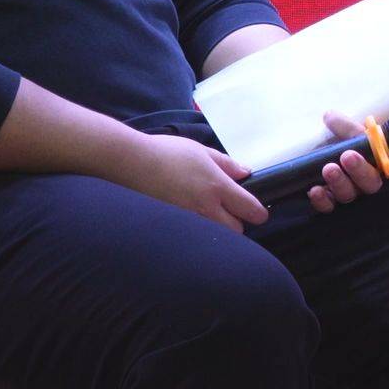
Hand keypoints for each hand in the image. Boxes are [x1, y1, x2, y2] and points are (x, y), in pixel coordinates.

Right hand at [119, 130, 265, 231]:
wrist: (130, 163)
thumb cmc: (165, 153)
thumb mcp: (201, 151)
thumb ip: (227, 164)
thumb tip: (246, 173)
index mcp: (217, 187)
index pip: (250, 210)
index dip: (258, 213)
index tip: (257, 212)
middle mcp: (205, 208)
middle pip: (236, 231)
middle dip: (237, 224)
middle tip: (228, 212)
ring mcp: (188, 221)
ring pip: (215, 236)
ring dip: (216, 229)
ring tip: (205, 215)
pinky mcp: (172, 229)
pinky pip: (193, 237)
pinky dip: (196, 233)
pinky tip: (189, 221)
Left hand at [303, 109, 388, 212]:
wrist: (338, 155)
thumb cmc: (353, 144)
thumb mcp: (352, 133)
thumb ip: (345, 127)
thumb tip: (328, 116)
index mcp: (376, 167)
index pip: (376, 171)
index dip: (362, 167)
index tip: (348, 154)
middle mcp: (365, 184)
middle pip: (364, 186)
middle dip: (353, 174)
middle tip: (336, 163)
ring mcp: (348, 194)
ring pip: (346, 196)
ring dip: (337, 184)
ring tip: (327, 170)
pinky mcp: (331, 202)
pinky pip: (328, 206)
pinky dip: (321, 201)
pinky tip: (314, 191)